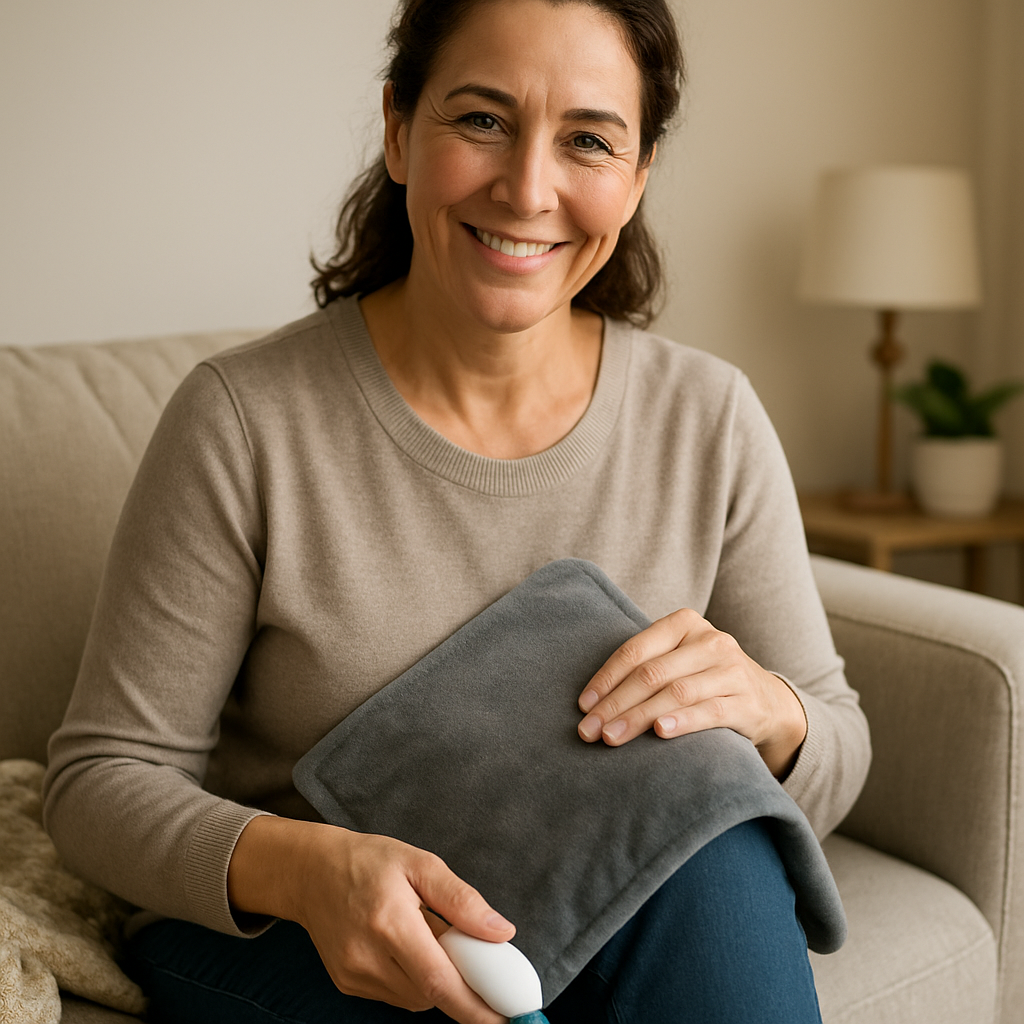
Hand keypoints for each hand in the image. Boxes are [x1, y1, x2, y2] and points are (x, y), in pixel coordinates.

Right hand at [228, 817, 513, 1022]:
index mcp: (389, 922)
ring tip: (431, 938)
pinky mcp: (348, 985)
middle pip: (431, 995)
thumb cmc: (369, 861)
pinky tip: (409, 948)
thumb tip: (501, 933)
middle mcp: (367, 957)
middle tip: (474, 957)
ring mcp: (354, 976)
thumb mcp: (420, 863)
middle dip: (462, 985)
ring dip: (436, 981)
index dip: (477, 1007)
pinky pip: (396, 996)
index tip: (506, 1018)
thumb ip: (462, 900)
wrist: (311, 873)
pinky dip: (414, 980)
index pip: (439, 981)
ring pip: (415, 1000)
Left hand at [576, 608, 806, 776]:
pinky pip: (709, 712)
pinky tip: (659, 733)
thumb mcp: (679, 660)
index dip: (606, 679)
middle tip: (589, 731)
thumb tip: (590, 703)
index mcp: (685, 623)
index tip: (583, 706)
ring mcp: (731, 670)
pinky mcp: (746, 702)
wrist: (767, 701)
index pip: (635, 650)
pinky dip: (682, 722)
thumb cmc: (705, 679)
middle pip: (652, 673)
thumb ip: (645, 667)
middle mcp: (710, 641)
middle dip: (615, 704)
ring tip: (612, 737)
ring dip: (639, 717)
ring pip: (676, 693)